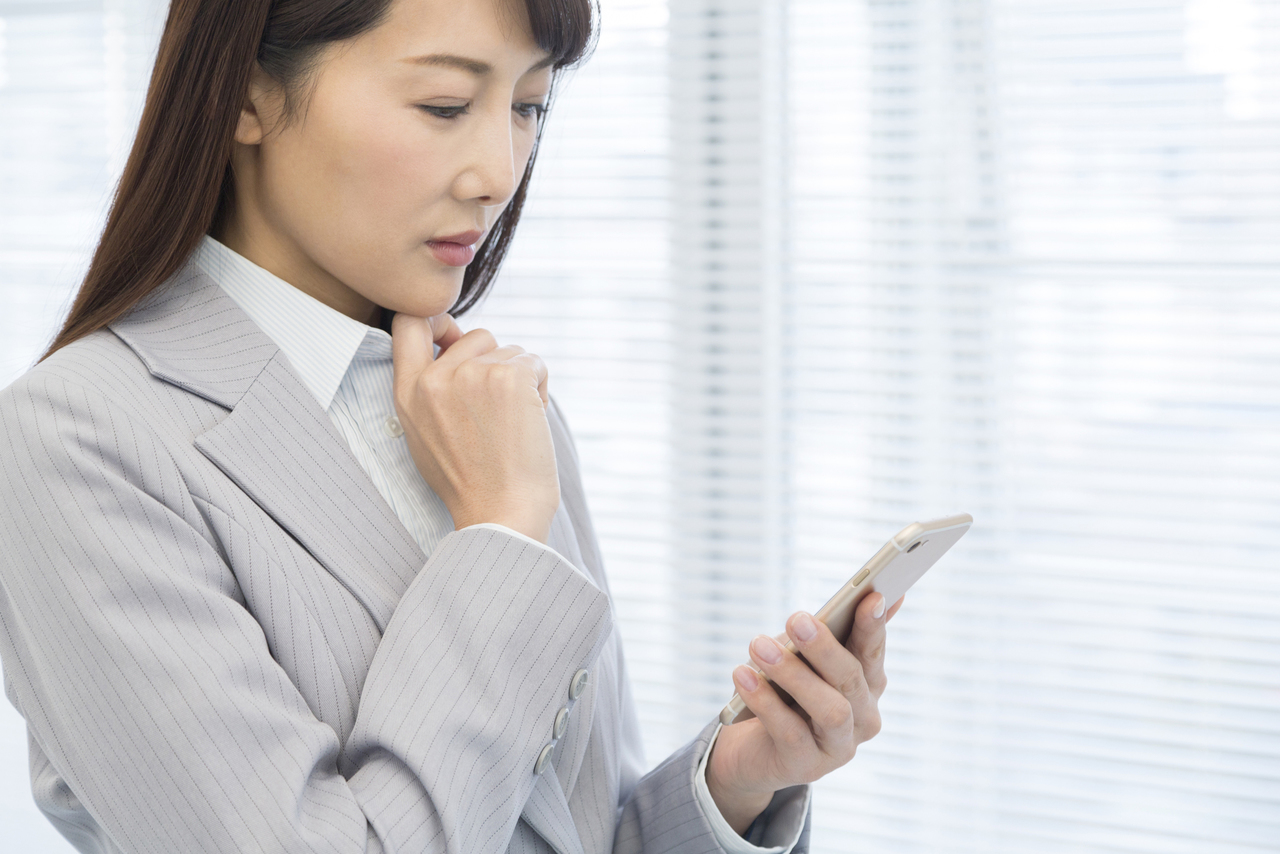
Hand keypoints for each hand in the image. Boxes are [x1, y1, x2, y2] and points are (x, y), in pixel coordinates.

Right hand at [391, 313, 559, 542]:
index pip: (408, 323)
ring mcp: (472, 375)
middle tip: (498, 409)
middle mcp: (434, 379)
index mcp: (407, 393)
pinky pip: (534, 362)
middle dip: (495, 363)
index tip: (453, 337)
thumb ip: (428, 387)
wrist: (500, 515)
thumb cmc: (470, 482)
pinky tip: (530, 422)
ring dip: (520, 380)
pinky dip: (539, 388)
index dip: (437, 321)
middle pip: (476, 336)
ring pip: (510, 351)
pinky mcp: (508, 377)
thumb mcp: (424, 434)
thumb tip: (450, 337)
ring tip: (512, 425)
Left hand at [706, 592, 904, 834]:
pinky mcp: (806, 766)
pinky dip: (765, 701)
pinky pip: (789, 732)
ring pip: (829, 709)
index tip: (871, 596)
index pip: (873, 652)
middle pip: (851, 679)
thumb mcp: (804, 657)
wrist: (753, 750)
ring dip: (793, 674)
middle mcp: (863, 718)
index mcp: (868, 685)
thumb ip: (834, 629)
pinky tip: (743, 675)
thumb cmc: (785, 691)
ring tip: (759, 645)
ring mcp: (839, 746)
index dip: (874, 627)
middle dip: (824, 647)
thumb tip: (874, 593)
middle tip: (796, 618)